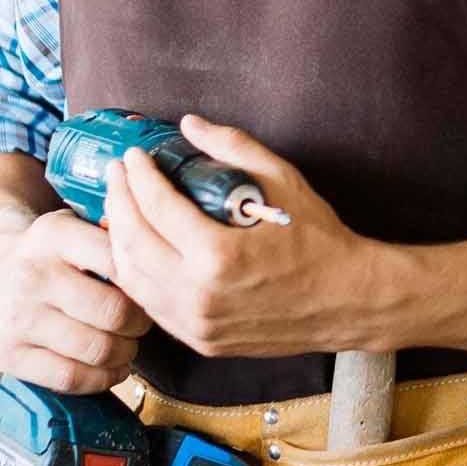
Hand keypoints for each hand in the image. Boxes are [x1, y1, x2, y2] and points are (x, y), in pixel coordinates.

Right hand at [0, 208, 150, 392]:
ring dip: (125, 353)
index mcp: (54, 235)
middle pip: (114, 312)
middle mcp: (31, 275)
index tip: (158, 290)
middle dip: (141, 324)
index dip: (149, 282)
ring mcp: (16, 317)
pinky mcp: (6, 353)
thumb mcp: (80, 225)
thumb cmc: (54, 251)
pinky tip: (113, 369)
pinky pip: (68, 377)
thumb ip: (118, 237)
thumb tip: (166, 261)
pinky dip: (101, 379)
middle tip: (145, 323)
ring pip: (95, 348)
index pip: (121, 262)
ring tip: (130, 346)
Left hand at [103, 115, 385, 358]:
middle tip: (118, 174)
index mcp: (218, 255)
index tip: (135, 156)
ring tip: (123, 207)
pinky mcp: (199, 340)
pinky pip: (150, 304)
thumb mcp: (284, 181)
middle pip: (132, 243)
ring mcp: (195, 323)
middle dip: (119, 202)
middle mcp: (198, 295)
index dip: (139, 177)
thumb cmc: (320, 240)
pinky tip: (140, 247)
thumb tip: (191, 125)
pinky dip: (136, 272)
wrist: (348, 299)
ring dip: (118, 238)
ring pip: (131, 279)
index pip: (157, 208)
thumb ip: (234, 148)